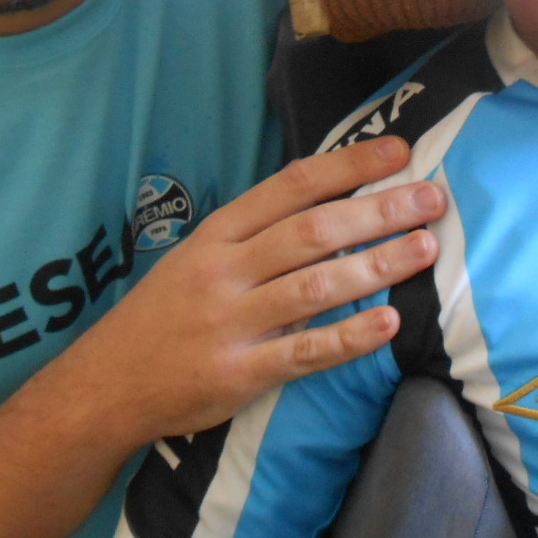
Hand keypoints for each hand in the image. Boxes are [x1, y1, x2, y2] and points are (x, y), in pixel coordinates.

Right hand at [68, 135, 444, 448]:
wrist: (105, 385)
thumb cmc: (165, 314)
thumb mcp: (197, 258)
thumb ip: (256, 234)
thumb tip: (333, 202)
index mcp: (218, 234)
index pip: (292, 186)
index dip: (349, 166)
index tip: (400, 152)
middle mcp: (225, 271)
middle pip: (313, 231)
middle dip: (379, 211)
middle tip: (432, 199)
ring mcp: (232, 322)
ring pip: (315, 286)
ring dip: (377, 265)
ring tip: (426, 249)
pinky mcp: (240, 374)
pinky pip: (304, 352)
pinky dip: (349, 338)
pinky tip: (389, 324)